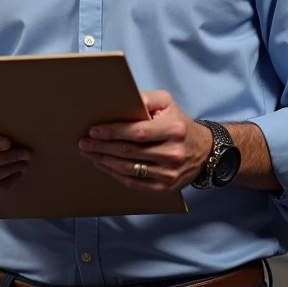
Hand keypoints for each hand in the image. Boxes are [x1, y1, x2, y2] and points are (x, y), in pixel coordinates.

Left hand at [78, 90, 212, 192]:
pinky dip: (114, 174)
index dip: (113, 132)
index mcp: (174, 129)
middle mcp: (173, 153)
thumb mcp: (167, 103)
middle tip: (84, 143)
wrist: (203, 150)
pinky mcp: (165, 187)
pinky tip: (103, 165)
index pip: (138, 132)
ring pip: (128, 168)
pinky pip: (134, 183)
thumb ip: (146, 99)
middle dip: (102, 147)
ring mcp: (169, 173)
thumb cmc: (179, 123)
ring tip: (88, 154)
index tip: (94, 130)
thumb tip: (121, 101)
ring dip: (104, 161)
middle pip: (129, 151)